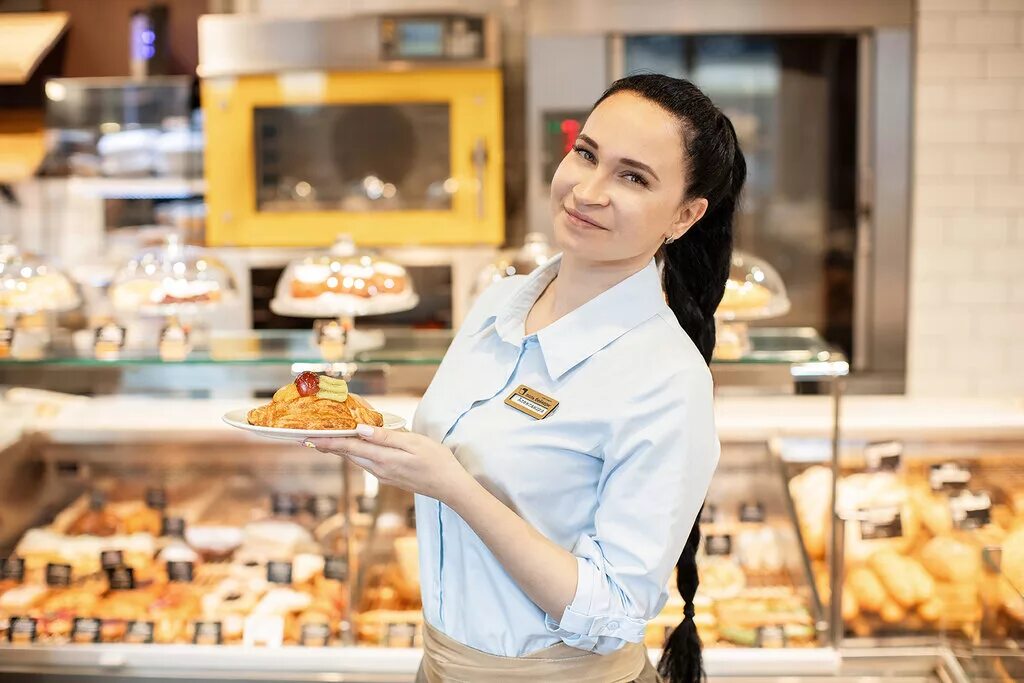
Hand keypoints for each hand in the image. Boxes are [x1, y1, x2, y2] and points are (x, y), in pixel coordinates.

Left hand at [305, 426, 470, 503]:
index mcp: (383, 458)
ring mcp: (383, 475)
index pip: (348, 447)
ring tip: (327, 438)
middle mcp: (379, 469)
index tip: (307, 437)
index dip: (327, 441)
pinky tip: (355, 446)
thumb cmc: (436, 461)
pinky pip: (367, 462)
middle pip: (348, 454)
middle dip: (329, 445)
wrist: (450, 487)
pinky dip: (356, 453)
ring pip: (357, 459)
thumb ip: (386, 437)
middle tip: (309, 435)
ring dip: (341, 449)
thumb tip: (360, 429)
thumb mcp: (414, 443)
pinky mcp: (389, 477)